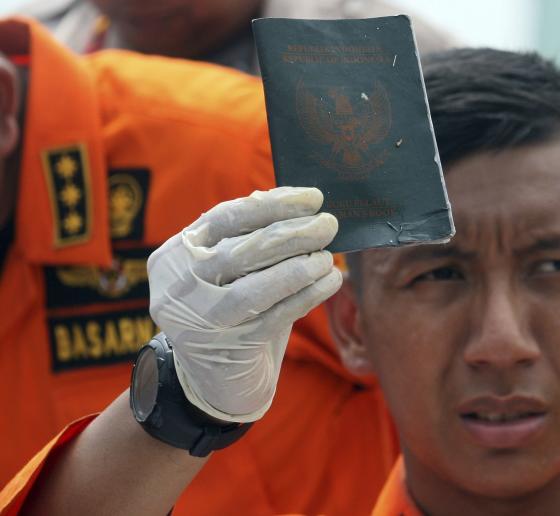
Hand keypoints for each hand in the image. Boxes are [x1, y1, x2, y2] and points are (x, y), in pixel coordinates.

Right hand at [147, 187, 341, 422]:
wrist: (215, 382)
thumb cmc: (230, 314)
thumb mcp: (229, 274)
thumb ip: (251, 240)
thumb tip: (297, 205)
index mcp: (173, 257)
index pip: (224, 218)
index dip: (272, 205)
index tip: (312, 199)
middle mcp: (179, 288)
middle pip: (242, 251)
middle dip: (292, 234)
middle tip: (329, 224)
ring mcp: (200, 322)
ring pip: (256, 287)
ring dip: (300, 267)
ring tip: (328, 257)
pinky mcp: (228, 349)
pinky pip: (275, 317)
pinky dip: (307, 296)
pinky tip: (330, 282)